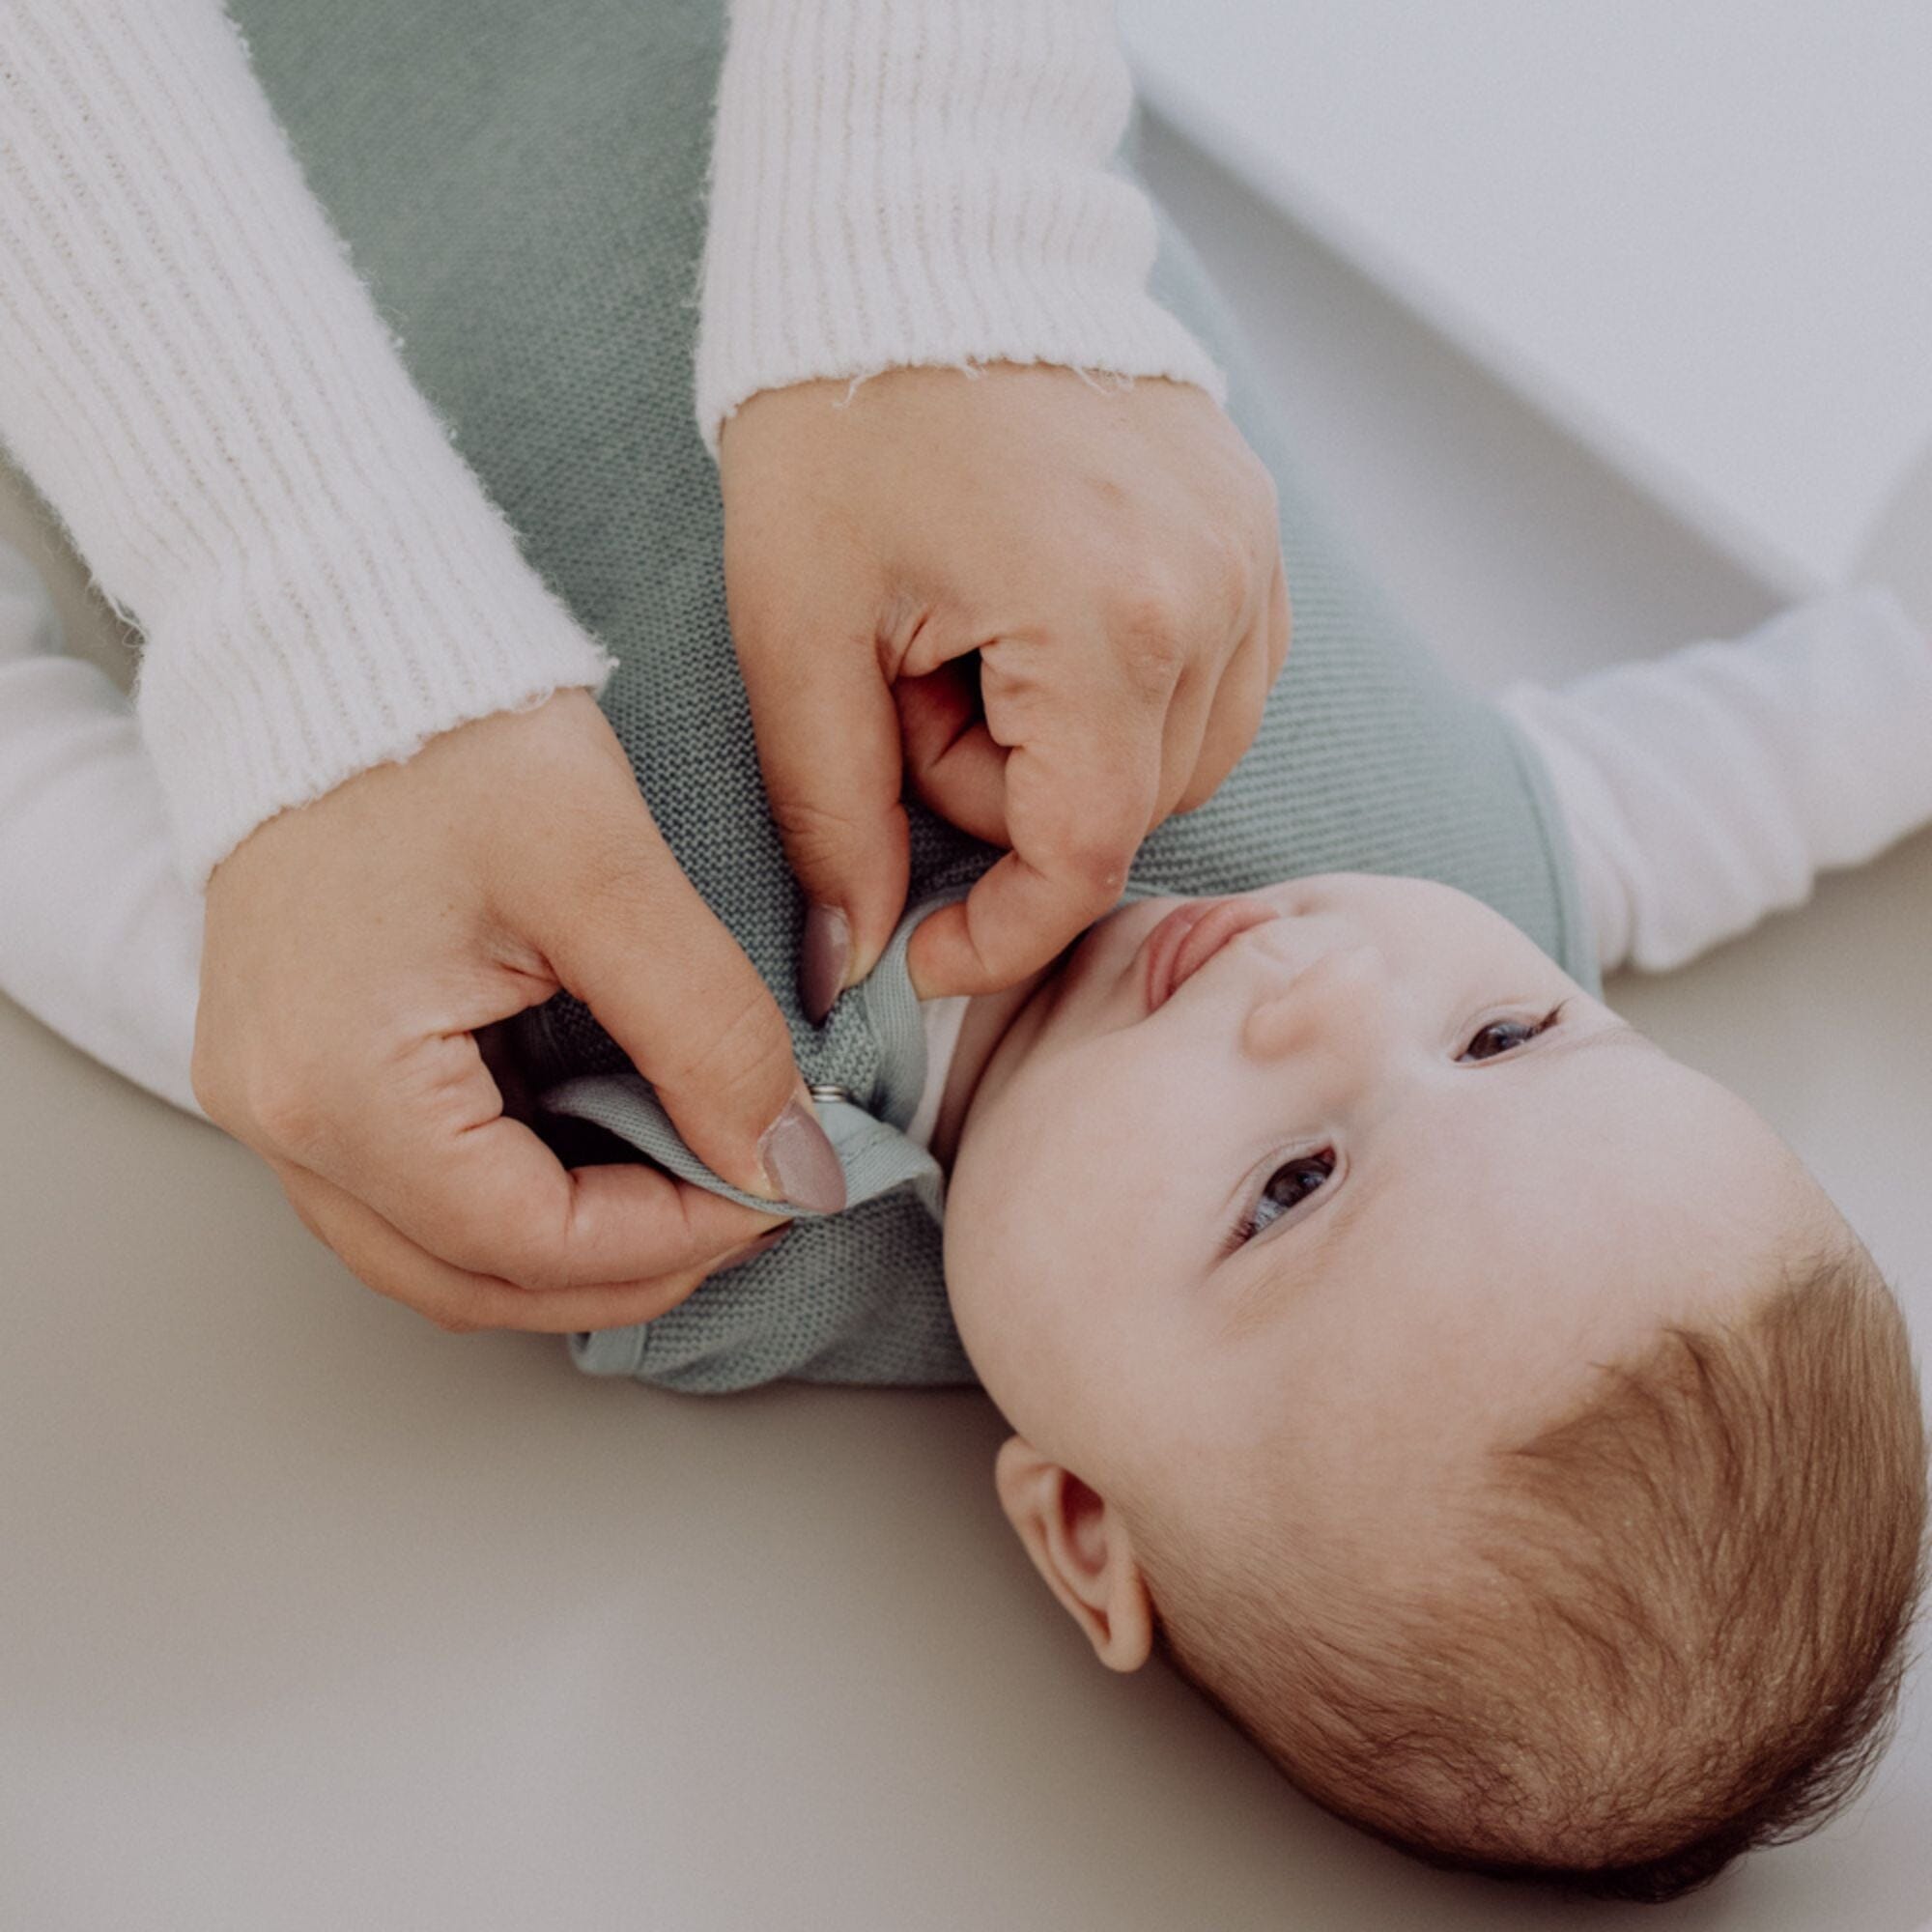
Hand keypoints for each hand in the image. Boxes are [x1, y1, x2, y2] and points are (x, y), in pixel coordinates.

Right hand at [192, 691, 843, 1333]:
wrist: (338, 638)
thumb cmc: (450, 730)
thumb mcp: (607, 875)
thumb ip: (708, 1032)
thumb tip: (790, 1165)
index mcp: (336, 1083)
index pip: (526, 1242)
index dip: (674, 1238)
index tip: (782, 1189)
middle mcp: (279, 1117)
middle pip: (472, 1280)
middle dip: (630, 1265)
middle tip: (753, 1206)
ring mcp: (277, 1097)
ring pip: (440, 1252)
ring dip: (576, 1244)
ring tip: (695, 1181)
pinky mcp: (302, 1065)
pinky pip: (415, 1188)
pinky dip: (523, 1193)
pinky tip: (611, 1142)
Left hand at [718, 363, 1288, 1010]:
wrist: (916, 243)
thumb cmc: (835, 423)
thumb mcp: (796, 629)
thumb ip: (832, 813)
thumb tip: (853, 962)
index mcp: (1105, 616)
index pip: (1085, 854)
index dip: (1005, 935)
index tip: (928, 954)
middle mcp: (1211, 590)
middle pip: (1124, 809)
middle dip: (1005, 801)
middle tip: (912, 689)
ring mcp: (1249, 552)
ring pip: (1176, 759)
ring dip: (1065, 750)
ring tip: (971, 646)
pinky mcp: (1254, 525)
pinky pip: (1213, 684)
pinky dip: (1122, 695)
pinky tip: (1040, 620)